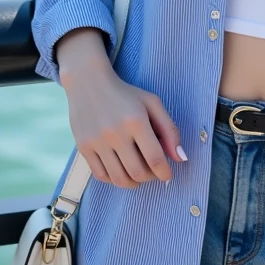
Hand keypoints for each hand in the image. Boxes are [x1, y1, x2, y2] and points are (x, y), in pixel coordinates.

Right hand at [63, 63, 187, 187]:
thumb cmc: (126, 94)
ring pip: (119, 179)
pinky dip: (114, 179)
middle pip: (137, 172)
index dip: (165, 172)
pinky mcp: (83, 147)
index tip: (167, 174)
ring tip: (138, 173)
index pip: (155, 158)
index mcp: (136, 120)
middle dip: (150, 177)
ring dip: (133, 182)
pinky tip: (121, 170)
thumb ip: (169, 129)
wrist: (89, 82)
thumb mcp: (152, 103)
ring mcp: (97, 141)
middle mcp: (115, 132)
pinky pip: (101, 175)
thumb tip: (181, 158)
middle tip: (153, 171)